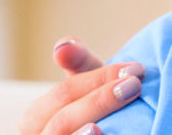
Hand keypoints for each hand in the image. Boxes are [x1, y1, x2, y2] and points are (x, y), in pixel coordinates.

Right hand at [16, 37, 142, 134]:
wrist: (112, 131)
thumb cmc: (97, 111)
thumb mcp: (90, 89)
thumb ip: (80, 64)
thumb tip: (64, 45)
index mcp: (36, 119)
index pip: (63, 95)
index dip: (97, 79)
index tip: (135, 69)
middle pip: (62, 120)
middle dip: (98, 101)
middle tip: (135, 85)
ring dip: (84, 131)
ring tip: (102, 124)